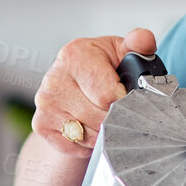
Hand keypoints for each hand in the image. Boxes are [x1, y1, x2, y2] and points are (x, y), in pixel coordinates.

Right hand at [30, 27, 156, 158]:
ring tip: (107, 116)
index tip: (129, 98)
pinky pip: (76, 146)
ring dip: (105, 132)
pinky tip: (90, 126)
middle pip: (100, 117)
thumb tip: (143, 38)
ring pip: (90, 135)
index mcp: (75, 55)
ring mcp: (45, 103)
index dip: (125, 101)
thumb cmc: (102, 67)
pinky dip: (88, 144)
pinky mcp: (41, 125)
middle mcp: (54, 78)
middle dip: (117, 118)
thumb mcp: (122, 51)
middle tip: (122, 109)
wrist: (74, 85)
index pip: (108, 94)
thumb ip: (138, 44)